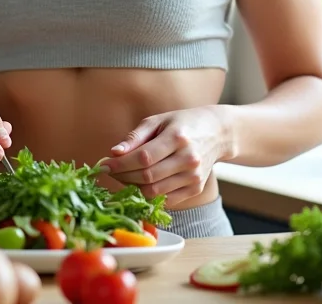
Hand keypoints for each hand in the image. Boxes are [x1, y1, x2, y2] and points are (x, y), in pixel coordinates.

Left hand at [101, 107, 228, 206]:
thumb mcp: (158, 121)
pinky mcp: (196, 188)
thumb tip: (114, 152)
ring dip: (133, 187)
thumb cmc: (182, 123)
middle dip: (123, 176)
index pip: (143, 158)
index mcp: (177, 138)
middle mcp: (188, 159)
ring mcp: (194, 177)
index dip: (120, 164)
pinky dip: (149, 195)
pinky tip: (139, 184)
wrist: (218, 133)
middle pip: (148, 176)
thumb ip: (135, 137)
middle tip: (110, 171)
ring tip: (123, 176)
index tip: (104, 165)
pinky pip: (166, 199)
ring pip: (155, 191)